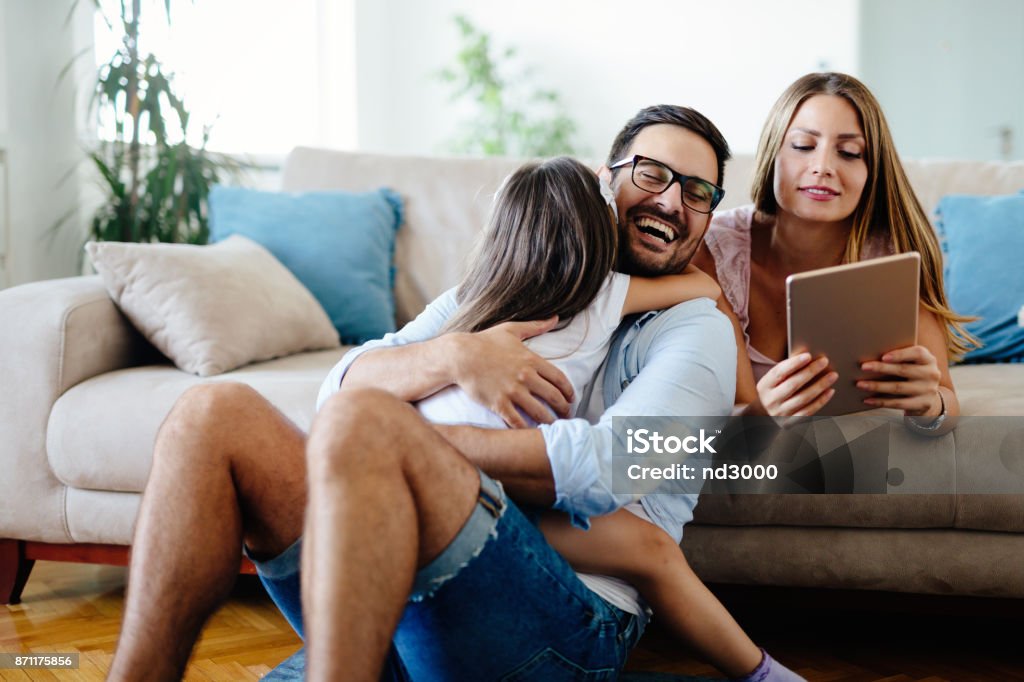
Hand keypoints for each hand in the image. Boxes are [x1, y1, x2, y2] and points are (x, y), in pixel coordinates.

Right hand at [451, 317, 574, 427]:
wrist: (460, 356)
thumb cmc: (484, 341)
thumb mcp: (511, 330)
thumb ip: (535, 326)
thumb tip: (555, 318)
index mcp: (531, 360)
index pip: (559, 379)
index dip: (569, 391)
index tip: (571, 399)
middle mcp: (525, 376)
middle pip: (553, 397)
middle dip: (563, 409)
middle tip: (566, 415)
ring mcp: (512, 391)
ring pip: (539, 412)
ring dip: (549, 421)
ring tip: (553, 426)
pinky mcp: (499, 404)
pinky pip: (517, 421)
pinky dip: (526, 429)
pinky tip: (531, 432)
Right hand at [756, 353, 837, 416]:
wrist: (764, 415)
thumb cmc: (774, 391)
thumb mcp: (772, 381)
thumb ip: (786, 371)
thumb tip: (807, 357)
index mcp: (764, 386)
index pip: (779, 372)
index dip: (794, 364)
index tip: (808, 355)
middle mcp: (771, 400)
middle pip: (793, 384)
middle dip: (810, 371)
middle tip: (824, 361)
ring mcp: (780, 413)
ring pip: (803, 398)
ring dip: (820, 385)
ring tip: (832, 375)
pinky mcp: (790, 422)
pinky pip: (808, 411)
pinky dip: (821, 401)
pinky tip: (830, 391)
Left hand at [857, 345, 941, 416]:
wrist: (928, 397)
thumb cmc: (912, 374)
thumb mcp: (912, 363)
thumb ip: (899, 358)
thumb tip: (869, 354)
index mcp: (928, 359)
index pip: (917, 353)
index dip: (900, 354)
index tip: (883, 357)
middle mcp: (931, 374)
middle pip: (903, 370)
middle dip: (881, 368)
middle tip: (863, 367)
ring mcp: (928, 390)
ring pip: (898, 387)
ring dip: (876, 386)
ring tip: (860, 384)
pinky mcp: (922, 404)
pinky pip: (898, 403)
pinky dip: (881, 401)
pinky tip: (867, 400)